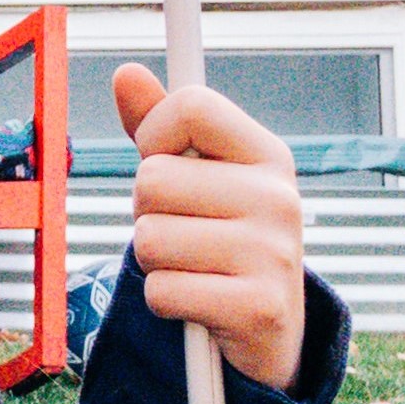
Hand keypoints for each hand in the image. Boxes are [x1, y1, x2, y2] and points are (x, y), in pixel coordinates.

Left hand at [115, 63, 305, 392]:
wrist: (269, 330)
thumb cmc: (220, 239)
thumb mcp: (198, 178)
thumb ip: (159, 128)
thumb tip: (126, 73)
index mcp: (269, 155)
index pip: (190, 107)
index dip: (153, 135)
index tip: (164, 163)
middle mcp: (279, 197)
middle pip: (151, 179)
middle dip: (146, 213)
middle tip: (182, 233)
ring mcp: (274, 254)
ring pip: (149, 239)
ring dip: (154, 262)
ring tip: (192, 267)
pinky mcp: (257, 308)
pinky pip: (162, 290)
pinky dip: (165, 302)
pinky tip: (198, 303)